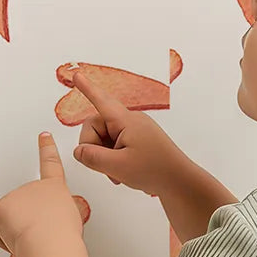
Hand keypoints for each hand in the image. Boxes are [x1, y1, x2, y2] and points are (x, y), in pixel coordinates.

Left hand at [0, 131, 82, 253]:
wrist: (50, 245)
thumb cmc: (62, 238)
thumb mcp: (72, 221)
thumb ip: (60, 215)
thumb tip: (52, 225)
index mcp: (55, 189)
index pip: (52, 164)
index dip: (48, 149)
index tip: (44, 137)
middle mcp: (34, 187)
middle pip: (24, 205)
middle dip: (28, 221)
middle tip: (40, 234)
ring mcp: (15, 196)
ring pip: (9, 219)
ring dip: (17, 231)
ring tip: (33, 237)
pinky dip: (4, 239)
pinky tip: (18, 240)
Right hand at [70, 70, 187, 196]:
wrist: (180, 181)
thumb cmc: (154, 170)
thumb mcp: (117, 166)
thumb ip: (91, 157)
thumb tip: (78, 151)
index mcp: (125, 120)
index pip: (100, 100)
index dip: (86, 89)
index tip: (76, 75)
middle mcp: (129, 121)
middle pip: (96, 126)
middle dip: (93, 146)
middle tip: (105, 166)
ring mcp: (134, 131)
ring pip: (103, 139)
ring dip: (103, 157)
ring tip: (117, 173)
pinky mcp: (137, 142)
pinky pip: (114, 146)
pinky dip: (112, 160)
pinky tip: (121, 173)